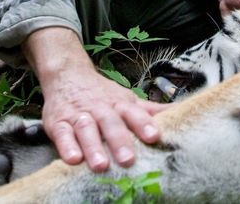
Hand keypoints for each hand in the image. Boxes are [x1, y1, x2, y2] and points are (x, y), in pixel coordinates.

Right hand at [24, 27, 167, 171]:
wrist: (68, 75)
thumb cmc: (102, 94)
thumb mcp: (127, 99)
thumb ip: (150, 110)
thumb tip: (181, 112)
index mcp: (120, 104)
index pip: (134, 113)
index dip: (143, 124)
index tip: (154, 136)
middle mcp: (101, 109)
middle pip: (111, 123)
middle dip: (119, 141)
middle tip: (128, 159)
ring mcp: (79, 116)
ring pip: (87, 130)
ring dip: (93, 147)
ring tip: (101, 165)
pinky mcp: (58, 123)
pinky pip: (62, 134)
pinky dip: (67, 146)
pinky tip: (73, 159)